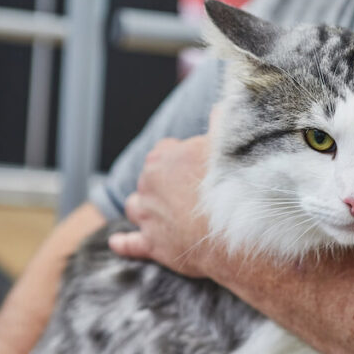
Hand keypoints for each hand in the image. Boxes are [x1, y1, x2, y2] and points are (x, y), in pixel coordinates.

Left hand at [109, 110, 219, 275]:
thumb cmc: (234, 187)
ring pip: (136, 207)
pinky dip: (123, 243)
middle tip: (189, 193)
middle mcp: (149, 185)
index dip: (181, 159)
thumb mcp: (229, 146)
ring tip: (162, 214)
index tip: (197, 168)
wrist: (236, 232)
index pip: (164, 151)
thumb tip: (219, 109)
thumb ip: (221, 124)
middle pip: (149, 179)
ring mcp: (149, 216)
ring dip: (145, 208)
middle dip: (164, 184)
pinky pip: (130, 244)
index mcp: (165, 157)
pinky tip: (117, 242)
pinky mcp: (153, 245)